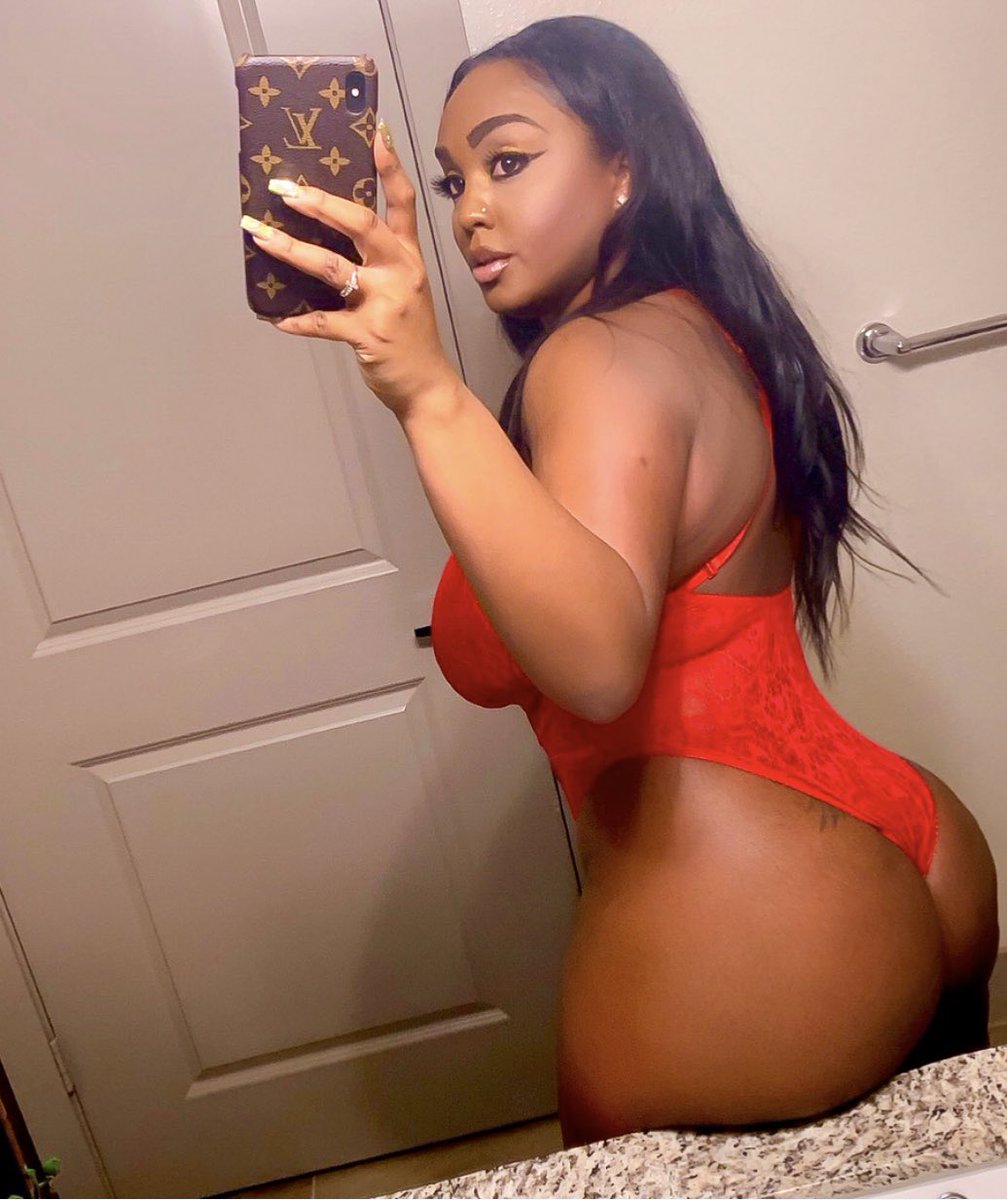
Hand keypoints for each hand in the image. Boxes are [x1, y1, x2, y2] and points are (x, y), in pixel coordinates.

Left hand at [242, 119, 458, 420]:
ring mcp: (385, 303)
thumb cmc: (410, 336)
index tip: (374, 132)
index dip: (390, 166)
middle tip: (284, 188)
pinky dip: (298, 322)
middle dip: (319, 203)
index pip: (403, 203)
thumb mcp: (406, 289)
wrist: (428, 385)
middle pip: (360, 224)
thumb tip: (328, 234)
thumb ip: (379, 261)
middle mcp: (400, 273)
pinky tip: (277, 319)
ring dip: (290, 249)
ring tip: (259, 236)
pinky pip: (324, 322)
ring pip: (331, 267)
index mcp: (409, 258)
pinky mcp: (368, 335)